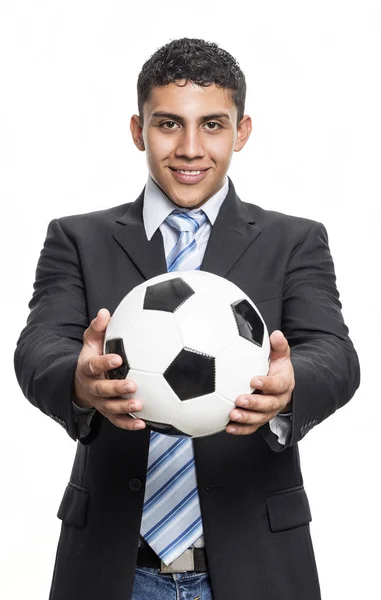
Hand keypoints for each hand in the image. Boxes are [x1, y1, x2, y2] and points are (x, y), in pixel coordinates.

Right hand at [74, 308, 145, 430]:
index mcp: (88, 368)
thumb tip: (105, 312)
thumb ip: (98, 328)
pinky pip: (118, 422)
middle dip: (116, 388)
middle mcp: (93, 387)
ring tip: (139, 406)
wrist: (82, 383)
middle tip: (132, 385)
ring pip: (110, 408)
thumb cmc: (93, 357)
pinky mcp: (108, 413)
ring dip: (124, 408)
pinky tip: (143, 424)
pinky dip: (129, 424)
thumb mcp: (91, 341)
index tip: (119, 358)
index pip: (94, 365)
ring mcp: (100, 402)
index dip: (105, 362)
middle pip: (102, 390)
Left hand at [226, 330, 294, 434]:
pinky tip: (228, 427)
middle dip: (254, 404)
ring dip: (246, 418)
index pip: (277, 385)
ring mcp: (269, 412)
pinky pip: (251, 428)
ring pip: (259, 419)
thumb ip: (279, 346)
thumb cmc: (277, 368)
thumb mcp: (281, 355)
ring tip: (233, 415)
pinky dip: (240, 429)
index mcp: (284, 384)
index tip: (254, 380)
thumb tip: (277, 334)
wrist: (281, 386)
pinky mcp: (259, 420)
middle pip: (269, 405)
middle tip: (239, 400)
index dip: (267, 384)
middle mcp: (278, 400)